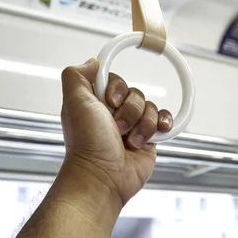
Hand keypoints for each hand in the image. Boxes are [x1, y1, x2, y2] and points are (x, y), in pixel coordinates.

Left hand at [60, 58, 171, 205]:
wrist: (103, 176)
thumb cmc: (87, 144)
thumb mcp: (74, 102)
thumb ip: (76, 75)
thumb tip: (93, 61)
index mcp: (95, 103)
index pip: (114, 79)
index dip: (116, 88)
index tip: (109, 101)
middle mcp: (113, 113)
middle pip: (135, 93)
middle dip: (129, 111)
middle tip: (116, 128)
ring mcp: (131, 126)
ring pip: (150, 107)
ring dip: (141, 124)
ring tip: (128, 141)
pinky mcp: (148, 139)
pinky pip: (163, 120)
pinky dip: (162, 124)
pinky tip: (155, 134)